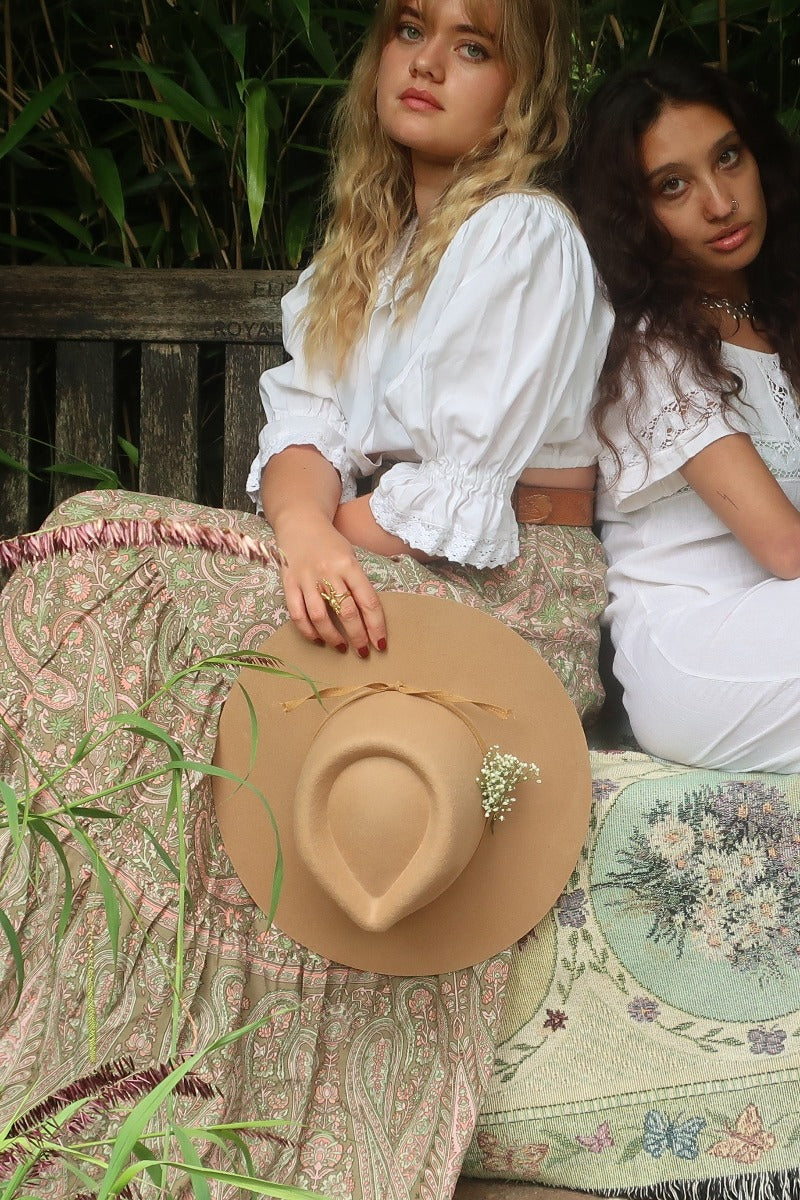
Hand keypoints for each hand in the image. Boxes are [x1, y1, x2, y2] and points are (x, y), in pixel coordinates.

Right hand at [277, 511, 386, 655]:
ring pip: (320, 617)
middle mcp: (328, 572)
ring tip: (341, 647)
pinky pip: (298, 614)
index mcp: (349, 565)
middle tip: (363, 651)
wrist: (300, 523)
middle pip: (346, 612)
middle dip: (357, 636)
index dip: (376, 626)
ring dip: (333, 637)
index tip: (380, 644)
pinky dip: (308, 631)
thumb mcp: (351, 556)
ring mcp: (306, 578)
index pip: (368, 601)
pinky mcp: (289, 583)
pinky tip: (318, 638)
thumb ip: (358, 582)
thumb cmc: (330, 543)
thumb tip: (369, 616)